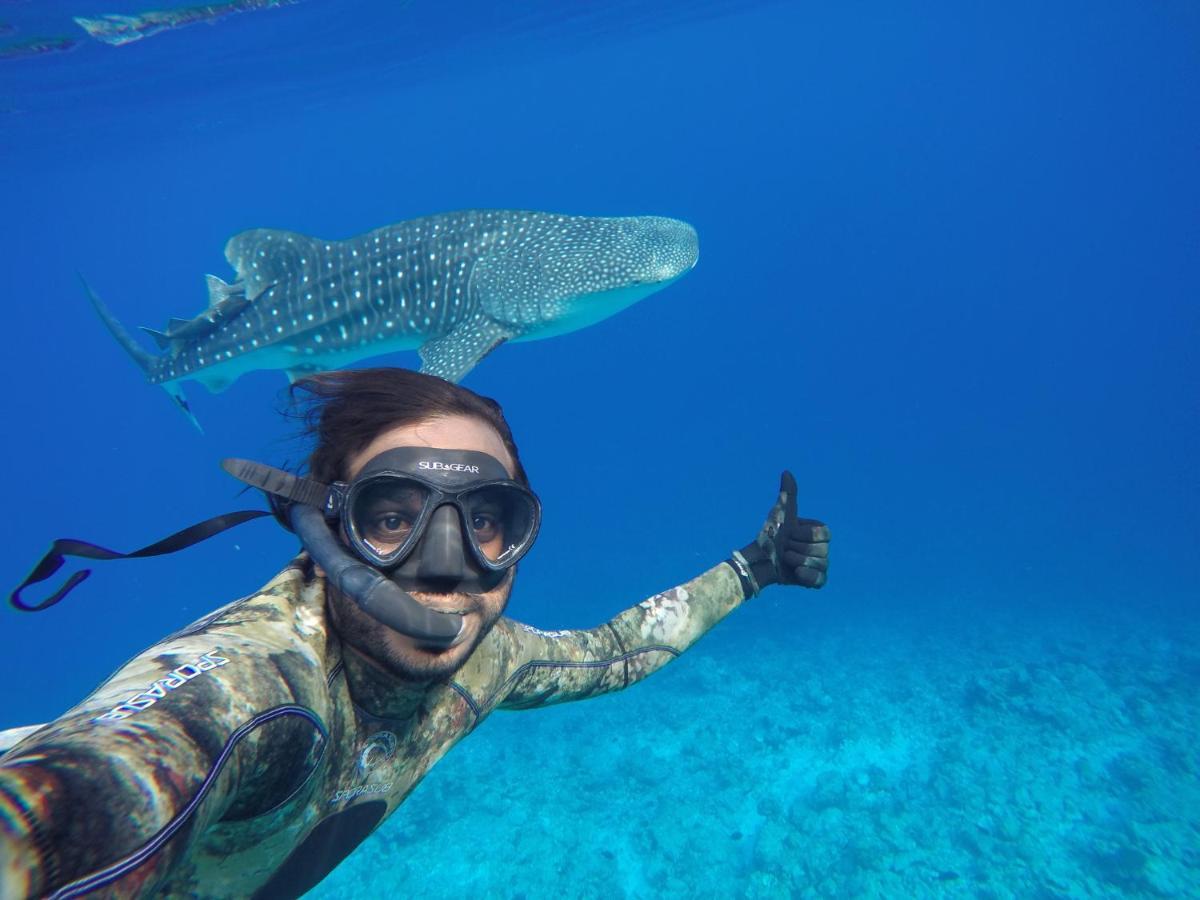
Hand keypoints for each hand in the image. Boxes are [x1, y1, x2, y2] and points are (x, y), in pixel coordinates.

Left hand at [730, 471, 828, 593]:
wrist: (760, 558)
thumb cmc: (771, 534)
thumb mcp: (781, 513)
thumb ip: (788, 494)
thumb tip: (786, 472)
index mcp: (819, 532)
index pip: (825, 533)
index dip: (805, 534)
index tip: (791, 533)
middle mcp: (823, 548)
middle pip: (823, 550)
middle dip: (799, 549)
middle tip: (785, 548)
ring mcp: (820, 565)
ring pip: (820, 564)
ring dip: (798, 561)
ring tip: (786, 559)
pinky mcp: (815, 580)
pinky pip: (820, 580)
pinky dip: (807, 577)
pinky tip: (795, 574)